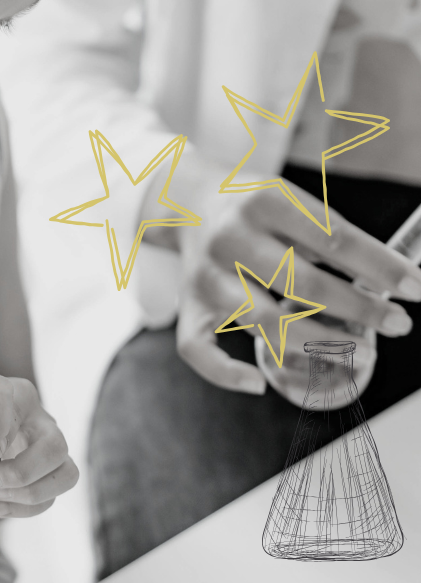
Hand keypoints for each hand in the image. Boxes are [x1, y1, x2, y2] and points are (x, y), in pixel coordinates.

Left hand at [0, 379, 77, 517]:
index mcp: (23, 397)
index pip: (22, 414)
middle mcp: (44, 422)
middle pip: (56, 448)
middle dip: (22, 473)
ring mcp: (53, 450)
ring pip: (68, 475)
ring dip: (29, 493)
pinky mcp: (49, 477)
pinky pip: (51, 500)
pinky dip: (25, 509)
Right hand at [169, 171, 420, 394]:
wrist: (185, 204)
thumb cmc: (250, 208)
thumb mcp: (290, 199)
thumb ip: (329, 234)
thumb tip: (391, 278)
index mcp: (262, 202)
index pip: (333, 238)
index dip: (380, 267)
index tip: (415, 288)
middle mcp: (230, 238)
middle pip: (302, 282)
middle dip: (360, 308)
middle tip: (397, 323)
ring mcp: (205, 275)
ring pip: (262, 321)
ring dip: (317, 343)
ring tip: (360, 353)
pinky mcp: (188, 305)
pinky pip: (197, 348)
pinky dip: (225, 373)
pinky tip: (257, 383)